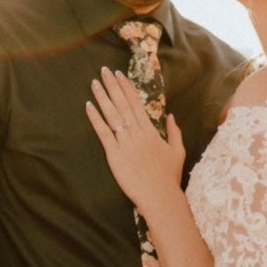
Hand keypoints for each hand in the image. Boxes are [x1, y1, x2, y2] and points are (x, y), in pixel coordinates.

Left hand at [86, 67, 185, 208]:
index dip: (127, 88)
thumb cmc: (169, 177)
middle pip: (123, 104)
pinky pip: (103, 133)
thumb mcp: (178, 151)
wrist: (160, 196)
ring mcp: (125, 143)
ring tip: (94, 82)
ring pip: (112, 115)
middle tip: (104, 70)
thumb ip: (175, 132)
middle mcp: (137, 133)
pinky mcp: (114, 155)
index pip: (137, 104)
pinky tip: (88, 106)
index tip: (120, 75)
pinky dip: (96, 119)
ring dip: (103, 97)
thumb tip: (172, 116)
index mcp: (151, 131)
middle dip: (113, 86)